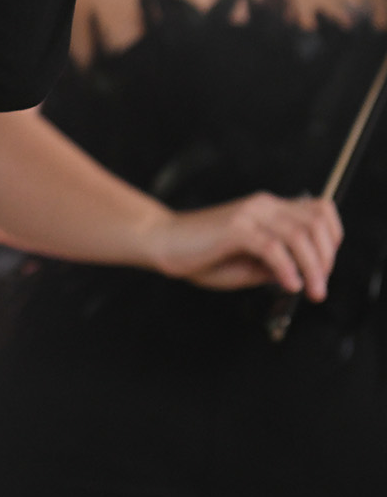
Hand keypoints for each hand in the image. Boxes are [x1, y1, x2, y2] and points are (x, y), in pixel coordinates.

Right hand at [145, 192, 342, 298]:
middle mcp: (263, 206)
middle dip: (326, 258)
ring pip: (299, 235)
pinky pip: (273, 247)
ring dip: (313, 267)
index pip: (319, 211)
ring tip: (311, 290)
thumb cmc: (201, 255)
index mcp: (269, 209)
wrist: (163, 242)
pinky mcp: (236, 229)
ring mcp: (249, 215)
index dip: (332, 239)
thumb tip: (302, 275)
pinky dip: (287, 268)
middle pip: (316, 223)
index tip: (325, 268)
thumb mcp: (248, 264)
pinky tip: (289, 283)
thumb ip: (275, 265)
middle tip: (320, 286)